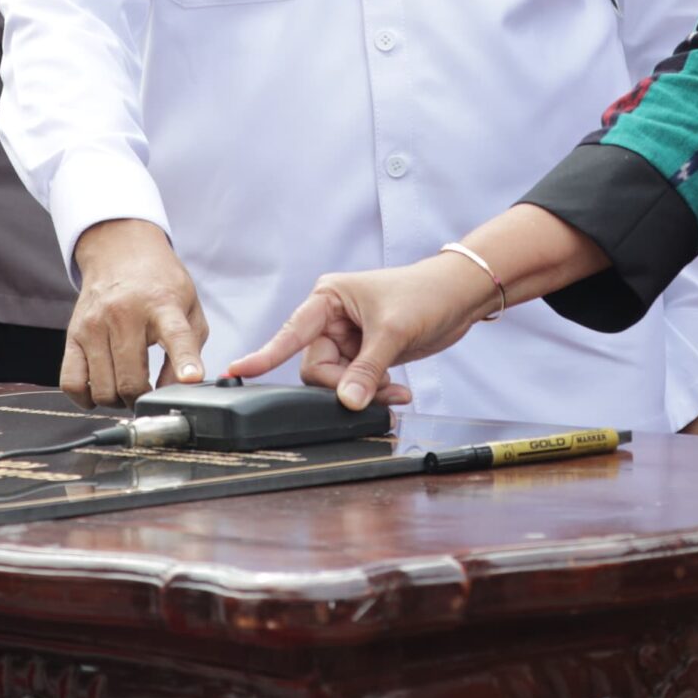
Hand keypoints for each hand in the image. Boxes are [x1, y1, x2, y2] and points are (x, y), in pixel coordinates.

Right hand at [64, 219, 209, 405]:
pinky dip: (85, 398)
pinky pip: (71, 382)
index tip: (191, 379)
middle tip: (148, 395)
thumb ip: (189, 350)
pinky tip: (99, 390)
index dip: (185, 362)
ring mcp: (94, 325)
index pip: (176, 336)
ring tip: (126, 390)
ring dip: (117, 401)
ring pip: (102, 388)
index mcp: (162, 305)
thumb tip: (177, 389)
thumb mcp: (188, 308)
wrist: (120, 252)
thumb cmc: (159, 285)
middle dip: (142, 399)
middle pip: (131, 380)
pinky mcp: (73, 334)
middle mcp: (125, 314)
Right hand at [227, 255, 493, 409]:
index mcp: (328, 298)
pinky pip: (356, 383)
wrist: (460, 296)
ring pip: (337, 381)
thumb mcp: (393, 333)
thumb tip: (346, 403)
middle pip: (317, 368)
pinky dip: (374, 391)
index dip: (265, 354)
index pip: (291, 333)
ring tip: (395, 391)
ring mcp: (348, 338)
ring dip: (364, 392)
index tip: (236, 371)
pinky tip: (397, 390)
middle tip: (375, 388)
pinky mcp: (365, 353)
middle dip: (344, 385)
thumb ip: (367, 370)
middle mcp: (332, 318)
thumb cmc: (425, 295)